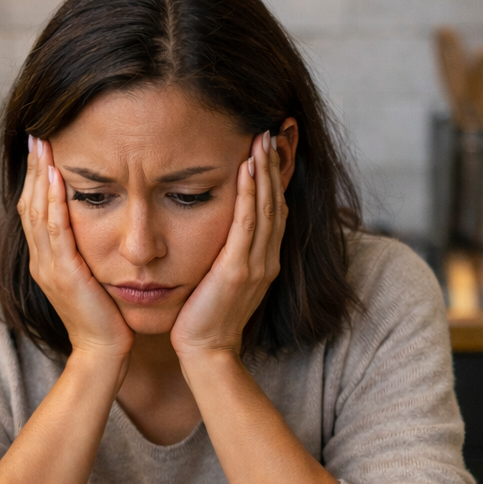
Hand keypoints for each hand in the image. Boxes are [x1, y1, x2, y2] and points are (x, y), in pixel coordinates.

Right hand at [17, 137, 133, 361]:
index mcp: (46, 261)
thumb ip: (87, 254)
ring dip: (41, 176)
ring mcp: (48, 268)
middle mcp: (41, 262)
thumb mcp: (93, 278)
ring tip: (43, 145)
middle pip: (30, 204)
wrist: (103, 352)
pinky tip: (59, 178)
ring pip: (38, 212)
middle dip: (34, 168)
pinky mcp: (63, 275)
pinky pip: (56, 231)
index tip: (42, 147)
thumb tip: (97, 227)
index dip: (37, 178)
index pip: (35, 210)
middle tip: (37, 133)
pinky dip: (56, 202)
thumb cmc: (106, 318)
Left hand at [169, 130, 287, 360]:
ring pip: (267, 208)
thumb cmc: (205, 321)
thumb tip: (217, 238)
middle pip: (277, 203)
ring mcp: (256, 265)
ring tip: (262, 139)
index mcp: (264, 263)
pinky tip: (248, 169)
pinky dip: (250, 194)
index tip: (270, 150)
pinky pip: (248, 223)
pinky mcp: (238, 270)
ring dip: (265, 171)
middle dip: (275, 166)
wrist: (206, 353)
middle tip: (272, 130)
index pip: (275, 213)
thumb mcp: (219, 283)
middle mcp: (266, 261)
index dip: (275, 180)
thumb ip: (226, 258)